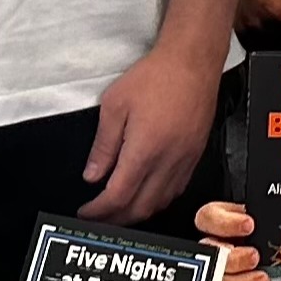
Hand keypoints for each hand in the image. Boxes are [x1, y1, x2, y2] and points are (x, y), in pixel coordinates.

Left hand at [81, 42, 219, 223]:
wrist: (193, 61)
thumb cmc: (156, 76)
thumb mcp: (115, 105)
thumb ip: (103, 145)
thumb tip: (92, 174)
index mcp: (144, 151)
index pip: (117, 196)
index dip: (98, 211)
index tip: (86, 213)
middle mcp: (167, 161)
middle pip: (140, 208)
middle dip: (116, 219)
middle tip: (99, 219)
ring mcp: (184, 161)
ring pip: (160, 203)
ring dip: (137, 213)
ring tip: (119, 210)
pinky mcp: (195, 155)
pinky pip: (176, 190)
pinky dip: (158, 200)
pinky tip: (147, 193)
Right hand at [194, 201, 269, 280]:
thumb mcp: (277, 218)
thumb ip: (277, 213)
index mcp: (224, 223)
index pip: (208, 218)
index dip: (225, 222)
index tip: (248, 224)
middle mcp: (217, 248)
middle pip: (209, 254)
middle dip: (231, 258)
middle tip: (254, 257)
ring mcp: (219, 276)